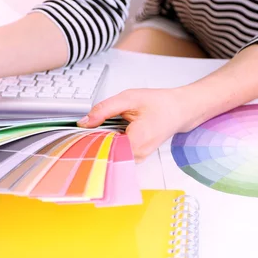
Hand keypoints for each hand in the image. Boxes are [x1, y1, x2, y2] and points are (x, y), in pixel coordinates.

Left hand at [77, 88, 192, 161]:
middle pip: (105, 153)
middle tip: (85, 129)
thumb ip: (104, 109)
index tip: (77, 133)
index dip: (88, 141)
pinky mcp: (136, 157)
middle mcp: (137, 155)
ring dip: (101, 142)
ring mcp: (137, 158)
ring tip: (100, 128)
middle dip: (93, 141)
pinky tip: (108, 133)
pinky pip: (116, 152)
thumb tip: (84, 122)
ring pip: (110, 154)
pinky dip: (110, 143)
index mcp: (136, 141)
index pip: (102, 149)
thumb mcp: (128, 98)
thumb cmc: (159, 103)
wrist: (180, 110)